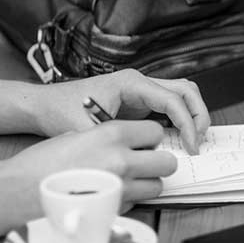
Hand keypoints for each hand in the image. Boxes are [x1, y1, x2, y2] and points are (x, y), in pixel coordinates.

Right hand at [3, 120, 176, 219]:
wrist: (19, 190)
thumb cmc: (43, 161)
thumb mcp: (77, 134)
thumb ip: (108, 137)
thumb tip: (130, 142)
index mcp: (112, 134)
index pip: (156, 131)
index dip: (151, 138)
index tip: (143, 142)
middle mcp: (121, 160)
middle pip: (167, 162)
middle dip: (158, 162)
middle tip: (145, 162)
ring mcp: (120, 188)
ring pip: (157, 187)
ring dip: (147, 183)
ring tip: (128, 180)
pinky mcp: (114, 210)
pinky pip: (137, 203)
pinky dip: (130, 199)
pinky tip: (111, 193)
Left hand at [30, 69, 209, 153]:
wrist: (44, 105)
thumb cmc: (61, 111)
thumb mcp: (88, 130)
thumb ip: (115, 143)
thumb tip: (140, 160)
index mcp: (131, 83)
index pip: (173, 99)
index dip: (187, 124)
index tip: (191, 146)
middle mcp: (140, 82)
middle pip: (186, 90)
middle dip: (198, 115)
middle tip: (199, 142)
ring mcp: (141, 91)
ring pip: (181, 94)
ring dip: (192, 115)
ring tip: (193, 141)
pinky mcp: (139, 102)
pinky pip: (169, 106)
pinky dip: (180, 120)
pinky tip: (177, 140)